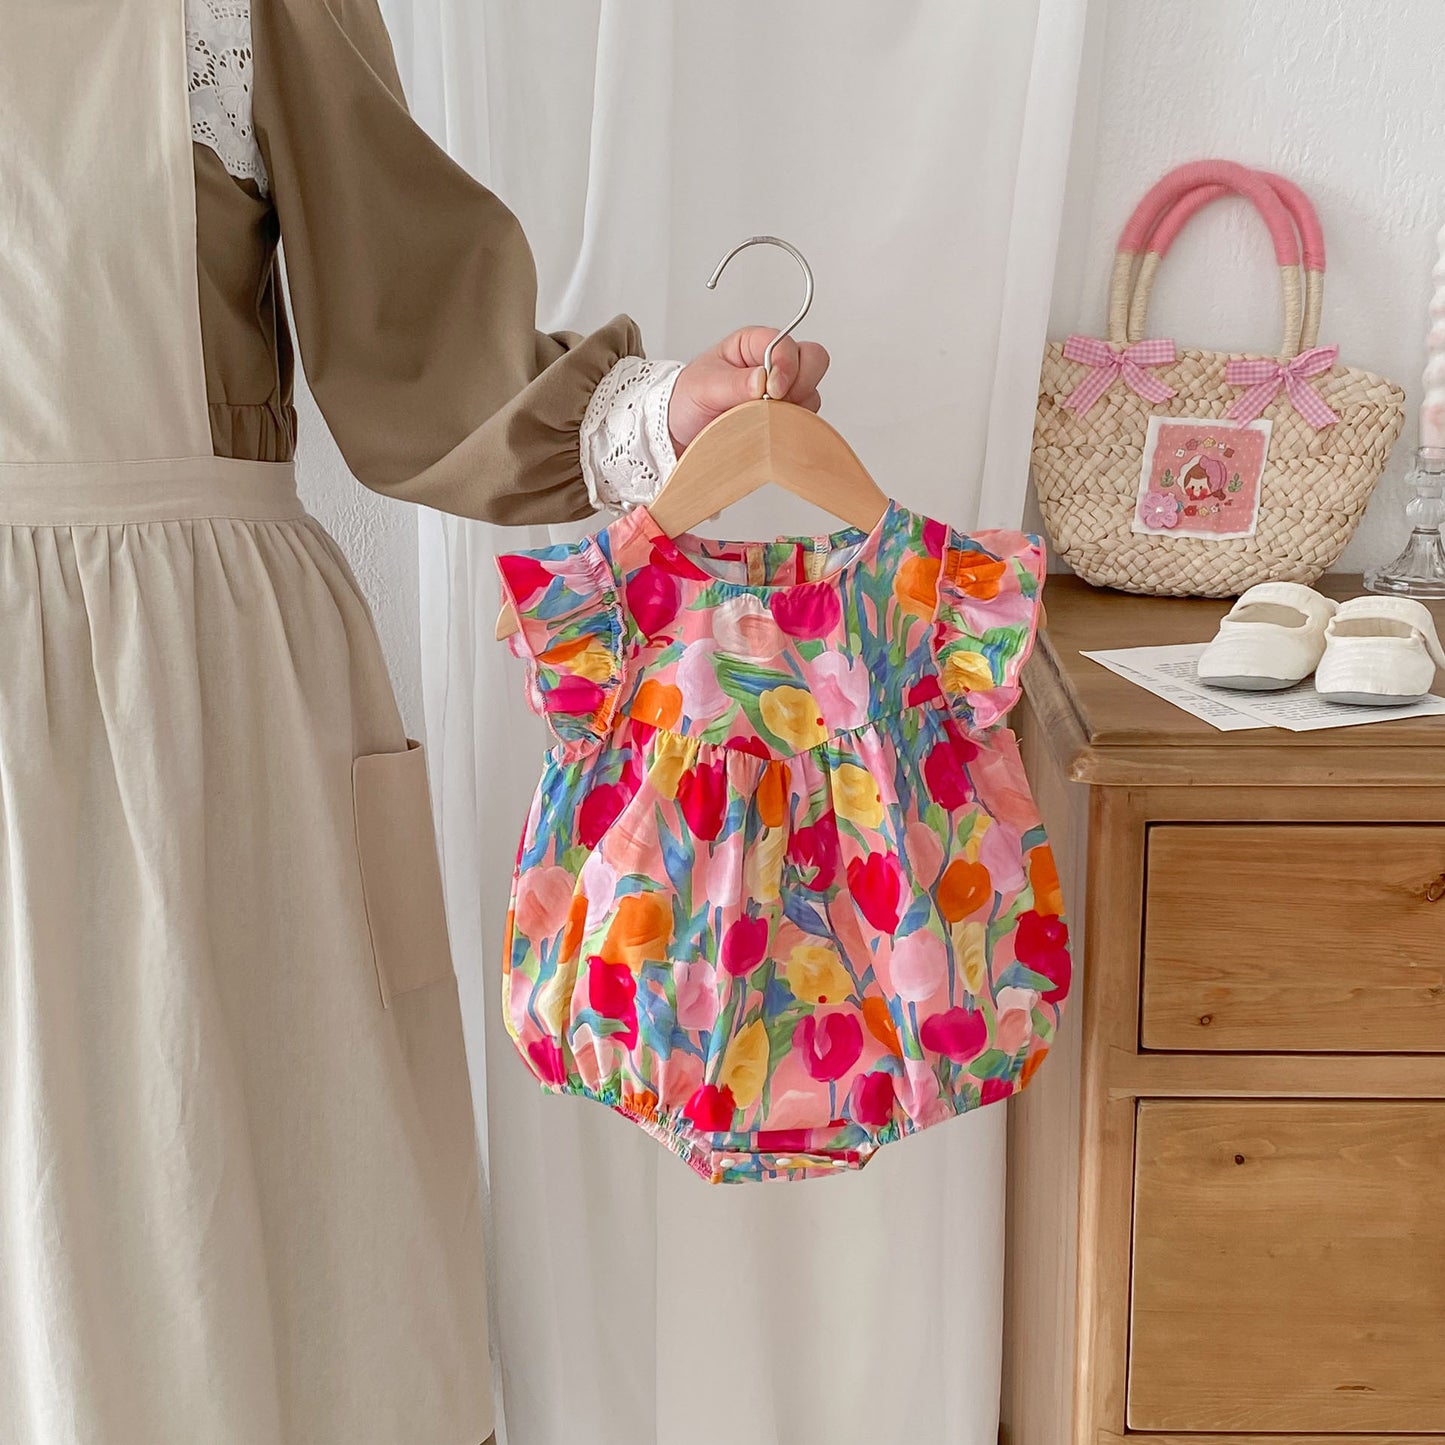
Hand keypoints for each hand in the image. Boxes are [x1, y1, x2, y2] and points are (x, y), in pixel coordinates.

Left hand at [669, 327, 828, 452]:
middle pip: (813, 359)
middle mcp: (774, 364)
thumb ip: (734, 383)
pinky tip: (771, 431)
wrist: (681, 431)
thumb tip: (763, 379)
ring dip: (796, 408)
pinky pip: (806, 418)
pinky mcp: (786, 415)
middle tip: (777, 402)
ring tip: (765, 420)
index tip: (772, 390)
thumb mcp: (703, 387)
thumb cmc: (689, 400)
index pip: (786, 344)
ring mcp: (783, 390)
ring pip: (812, 391)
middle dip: (802, 382)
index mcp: (753, 345)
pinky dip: (795, 425)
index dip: (786, 365)